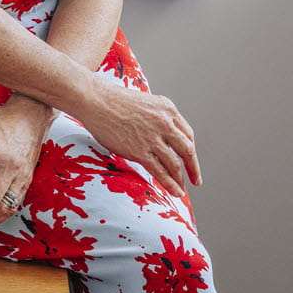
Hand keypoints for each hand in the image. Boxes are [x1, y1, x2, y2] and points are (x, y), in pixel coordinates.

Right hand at [78, 82, 201, 197]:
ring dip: (181, 179)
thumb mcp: (146, 103)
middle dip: (193, 167)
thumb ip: (157, 118)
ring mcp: (153, 138)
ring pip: (175, 164)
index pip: (187, 134)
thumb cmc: (115, 101)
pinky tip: (176, 191)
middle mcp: (165, 123)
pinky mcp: (140, 151)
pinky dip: (171, 184)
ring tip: (182, 189)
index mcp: (168, 109)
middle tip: (196, 178)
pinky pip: (160, 171)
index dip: (190, 149)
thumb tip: (161, 136)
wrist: (96, 101)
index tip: (190, 160)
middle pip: (187, 150)